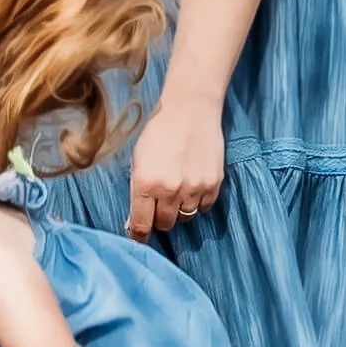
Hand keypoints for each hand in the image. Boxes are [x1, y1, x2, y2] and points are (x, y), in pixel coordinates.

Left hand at [127, 95, 225, 239]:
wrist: (191, 109)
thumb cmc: (159, 132)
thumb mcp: (138, 160)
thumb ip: (135, 192)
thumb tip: (133, 223)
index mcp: (145, 184)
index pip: (141, 225)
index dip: (139, 235)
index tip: (139, 237)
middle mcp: (169, 190)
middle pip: (164, 224)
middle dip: (159, 219)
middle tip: (158, 205)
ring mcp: (193, 188)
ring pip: (185, 218)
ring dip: (178, 210)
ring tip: (177, 190)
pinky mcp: (212, 184)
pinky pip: (203, 207)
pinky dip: (197, 202)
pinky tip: (192, 184)